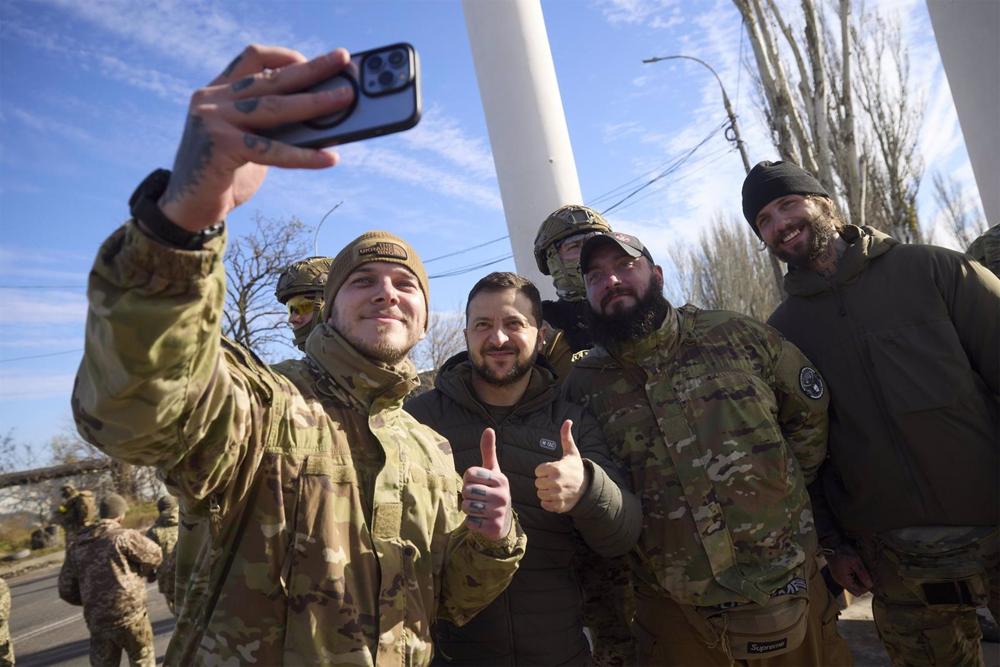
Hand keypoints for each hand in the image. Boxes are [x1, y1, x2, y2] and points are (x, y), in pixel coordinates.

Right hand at [159, 45, 355, 231]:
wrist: (189, 208)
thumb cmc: (225, 175)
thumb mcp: (249, 142)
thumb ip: (273, 126)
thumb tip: (323, 119)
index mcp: (217, 91)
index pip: (252, 58)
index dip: (284, 56)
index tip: (313, 62)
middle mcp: (212, 99)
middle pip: (270, 78)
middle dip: (311, 69)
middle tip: (342, 61)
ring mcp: (213, 120)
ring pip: (274, 107)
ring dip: (314, 102)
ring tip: (345, 100)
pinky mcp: (220, 146)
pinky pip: (272, 149)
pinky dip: (304, 155)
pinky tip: (329, 158)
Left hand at [461, 428, 512, 540]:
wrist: (503, 520)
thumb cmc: (493, 490)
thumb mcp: (492, 471)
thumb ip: (488, 451)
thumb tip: (488, 429)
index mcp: (500, 479)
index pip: (470, 474)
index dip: (468, 480)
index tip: (477, 484)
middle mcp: (502, 495)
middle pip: (467, 491)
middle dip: (467, 495)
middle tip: (477, 498)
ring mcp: (499, 512)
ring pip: (467, 507)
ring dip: (468, 509)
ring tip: (479, 508)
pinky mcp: (493, 527)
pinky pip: (470, 522)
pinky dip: (472, 522)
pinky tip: (481, 520)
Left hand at [534, 420, 587, 512]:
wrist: (588, 486)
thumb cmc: (575, 467)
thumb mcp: (571, 452)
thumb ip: (566, 437)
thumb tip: (568, 420)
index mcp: (556, 469)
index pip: (537, 471)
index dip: (543, 470)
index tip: (552, 470)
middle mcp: (556, 483)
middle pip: (537, 483)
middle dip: (544, 481)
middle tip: (554, 479)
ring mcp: (557, 495)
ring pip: (540, 495)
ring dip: (546, 492)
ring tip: (555, 488)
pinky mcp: (559, 506)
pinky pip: (545, 505)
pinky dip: (548, 503)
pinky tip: (556, 497)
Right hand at [827, 547, 873, 595]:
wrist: (831, 544)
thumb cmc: (843, 552)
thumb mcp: (856, 562)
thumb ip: (863, 574)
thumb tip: (870, 585)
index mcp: (844, 580)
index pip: (858, 592)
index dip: (866, 588)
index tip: (870, 580)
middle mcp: (840, 581)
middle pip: (854, 591)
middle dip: (862, 587)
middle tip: (867, 577)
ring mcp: (838, 578)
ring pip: (851, 586)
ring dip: (858, 582)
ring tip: (861, 573)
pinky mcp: (837, 574)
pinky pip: (847, 581)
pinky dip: (853, 578)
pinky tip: (855, 570)